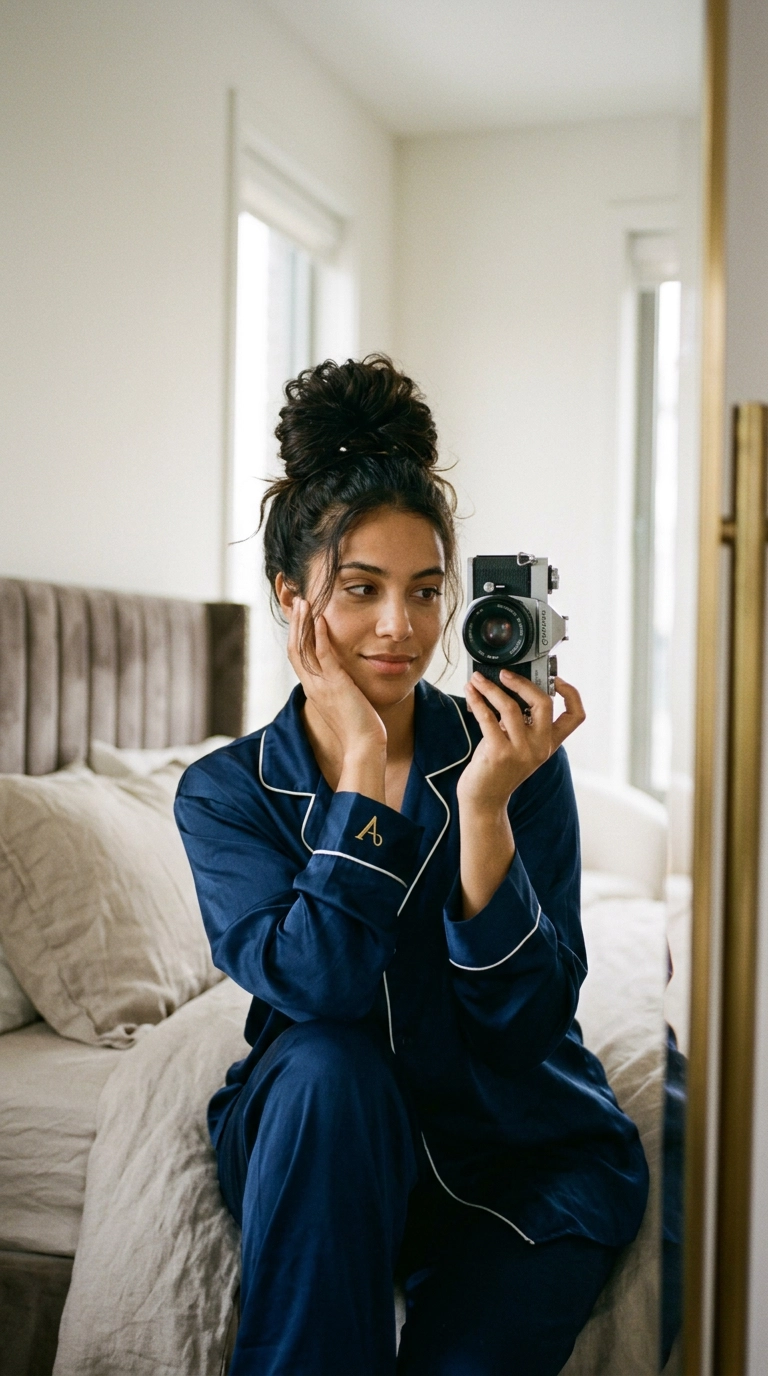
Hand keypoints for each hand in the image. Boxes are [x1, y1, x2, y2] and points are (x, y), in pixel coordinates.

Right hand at [288, 600, 386, 799]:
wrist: (364, 745)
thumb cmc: (359, 727)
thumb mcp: (344, 702)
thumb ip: (339, 687)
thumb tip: (343, 678)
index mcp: (313, 689)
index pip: (298, 657)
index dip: (296, 635)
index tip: (300, 616)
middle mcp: (312, 686)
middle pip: (294, 648)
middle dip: (295, 624)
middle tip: (297, 601)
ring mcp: (320, 685)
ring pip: (303, 648)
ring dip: (303, 623)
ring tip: (304, 602)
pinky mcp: (335, 685)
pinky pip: (322, 655)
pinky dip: (319, 635)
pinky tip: (321, 619)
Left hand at [457, 671, 584, 813]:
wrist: (485, 799)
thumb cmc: (499, 768)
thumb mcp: (520, 745)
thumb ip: (523, 722)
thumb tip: (510, 686)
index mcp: (550, 743)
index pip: (576, 717)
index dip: (571, 694)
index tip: (557, 678)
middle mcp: (540, 747)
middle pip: (543, 703)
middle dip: (523, 682)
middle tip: (505, 674)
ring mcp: (521, 751)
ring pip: (510, 706)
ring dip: (491, 688)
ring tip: (478, 680)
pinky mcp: (499, 753)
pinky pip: (488, 718)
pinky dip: (477, 701)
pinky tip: (471, 692)